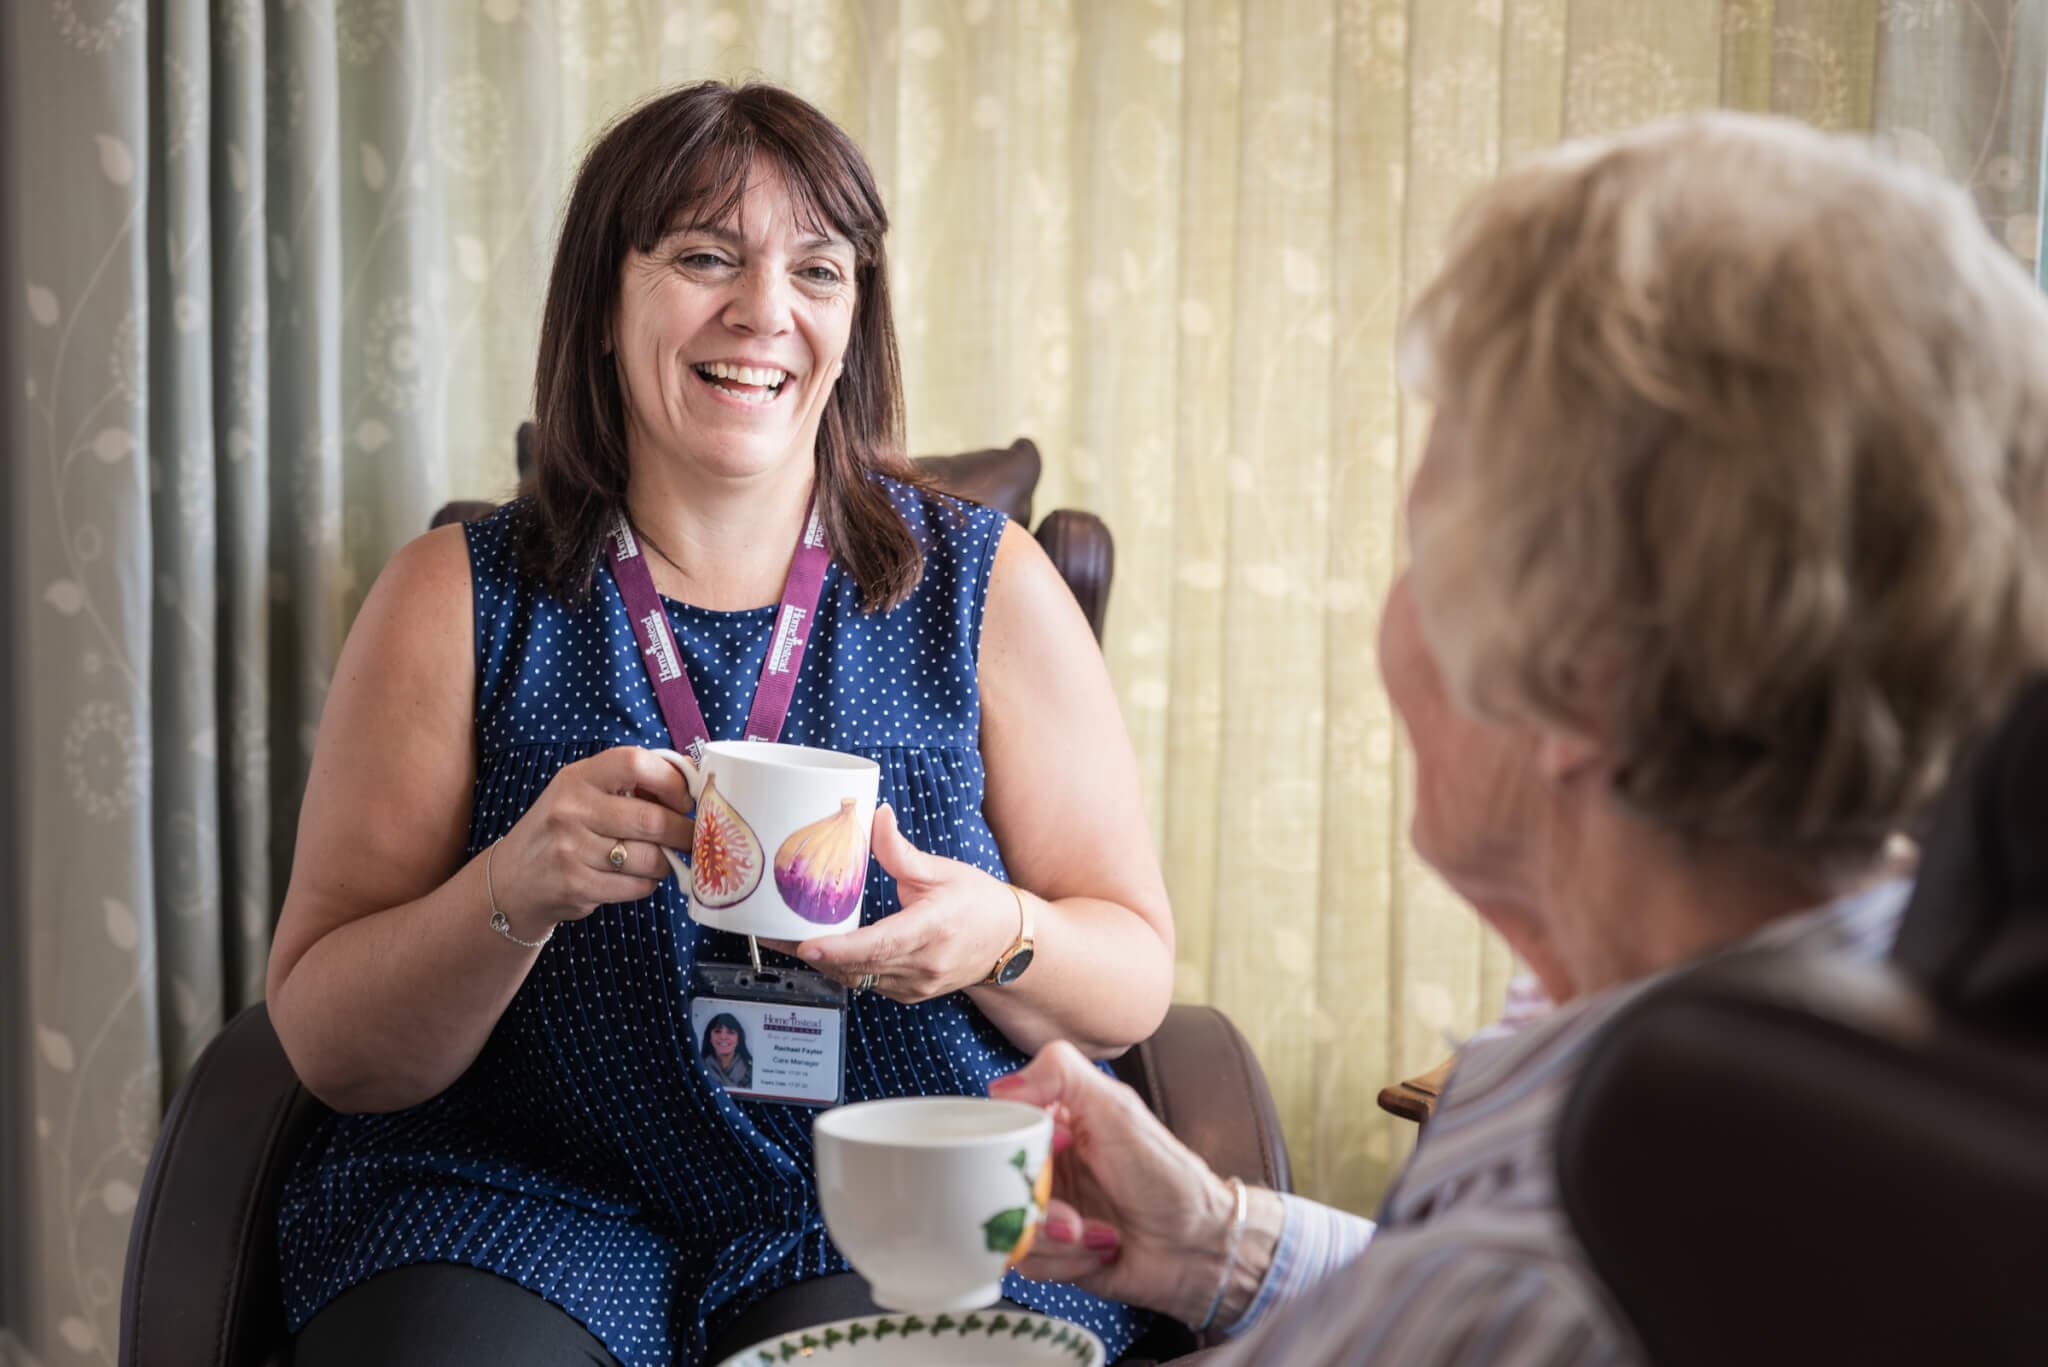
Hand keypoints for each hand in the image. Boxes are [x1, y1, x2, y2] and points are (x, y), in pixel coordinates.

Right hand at [490, 745, 694, 939]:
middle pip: (651, 819)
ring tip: (661, 860)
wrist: (512, 880)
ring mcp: (570, 849)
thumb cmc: (563, 831)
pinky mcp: (575, 886)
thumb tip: (692, 784)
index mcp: (578, 777)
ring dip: (666, 862)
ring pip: (649, 858)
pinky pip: (636, 886)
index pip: (635, 763)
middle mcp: (570, 809)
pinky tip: (636, 878)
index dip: (671, 781)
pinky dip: (647, 884)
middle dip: (683, 832)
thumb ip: (630, 785)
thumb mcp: (583, 794)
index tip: (684, 799)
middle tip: (692, 838)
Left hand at [763, 804, 1011, 1000]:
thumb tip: (874, 815)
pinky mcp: (907, 994)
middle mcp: (923, 964)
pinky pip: (865, 983)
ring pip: (856, 978)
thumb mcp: (942, 870)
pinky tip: (816, 948)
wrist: (1008, 942)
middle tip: (768, 931)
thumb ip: (901, 850)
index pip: (880, 945)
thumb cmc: (978, 902)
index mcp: (933, 929)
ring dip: (819, 961)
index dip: (840, 948)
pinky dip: (840, 967)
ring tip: (779, 937)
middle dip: (809, 951)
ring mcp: (915, 985)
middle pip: (857, 965)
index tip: (805, 943)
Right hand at [988, 1041, 1236, 1324]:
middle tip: (1072, 1210)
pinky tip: (1101, 1248)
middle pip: (993, 1182)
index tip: (1055, 1147)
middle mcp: (1041, 1166)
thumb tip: (1000, 1088)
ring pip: (1008, 1225)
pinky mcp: (1050, 1255)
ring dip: (1057, 1237)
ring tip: (1095, 1231)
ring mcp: (1043, 1212)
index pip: (996, 1125)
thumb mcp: (1116, 1107)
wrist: (1198, 1242)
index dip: (1012, 1143)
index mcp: (1050, 1123)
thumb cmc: (1164, 1172)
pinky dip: (1066, 1260)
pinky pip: (1028, 1262)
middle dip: (1036, 1203)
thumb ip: (1059, 1074)